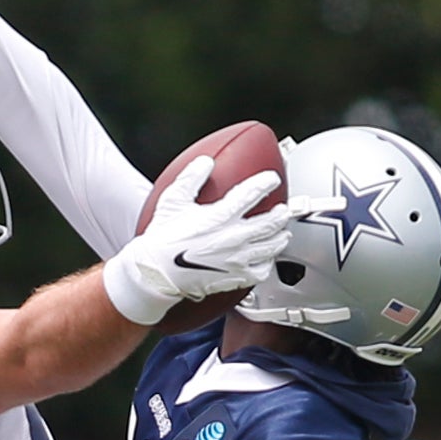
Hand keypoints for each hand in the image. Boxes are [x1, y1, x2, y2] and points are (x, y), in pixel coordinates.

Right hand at [102, 154, 291, 325]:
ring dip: (280, 238)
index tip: (271, 179)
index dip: (265, 183)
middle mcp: (233, 237)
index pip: (251, 193)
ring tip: (283, 233)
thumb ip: (192, 177)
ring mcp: (237, 259)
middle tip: (284, 210)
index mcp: (220, 216)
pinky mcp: (234, 278)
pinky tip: (267, 259)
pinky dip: (268, 264)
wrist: (156, 272)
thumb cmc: (162, 238)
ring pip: (270, 247)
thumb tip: (206, 162)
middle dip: (281, 214)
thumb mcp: (173, 200)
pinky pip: (261, 271)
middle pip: (270, 223)